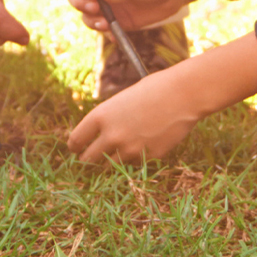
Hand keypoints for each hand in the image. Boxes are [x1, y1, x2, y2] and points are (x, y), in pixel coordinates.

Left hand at [67, 65, 200, 162]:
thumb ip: (107, 120)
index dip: (74, 147)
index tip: (75, 149)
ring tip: (113, 156)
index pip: (76, 140)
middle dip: (88, 161)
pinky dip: (136, 159)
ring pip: (112, 165)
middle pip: (89, 159)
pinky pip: (136, 163)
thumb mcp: (119, 102)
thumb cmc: (150, 91)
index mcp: (100, 117)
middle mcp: (112, 136)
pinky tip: (142, 145)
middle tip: (88, 161)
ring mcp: (131, 149)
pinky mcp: (149, 157)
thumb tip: (98, 137)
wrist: (181, 95)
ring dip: (111, 162)